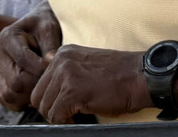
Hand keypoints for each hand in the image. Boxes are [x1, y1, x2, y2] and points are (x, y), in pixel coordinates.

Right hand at [0, 4, 61, 111]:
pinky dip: (24, 101)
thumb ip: (50, 46)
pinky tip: (37, 89)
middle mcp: (0, 56)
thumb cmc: (43, 25)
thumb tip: (51, 63)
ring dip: (31, 94)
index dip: (41, 67)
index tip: (55, 67)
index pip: (23, 60)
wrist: (36, 27)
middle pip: (15, 82)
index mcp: (8, 38)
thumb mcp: (49, 27)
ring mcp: (0, 72)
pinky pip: (9, 101)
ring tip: (45, 83)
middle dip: (37, 83)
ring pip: (11, 95)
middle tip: (52, 78)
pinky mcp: (4, 84)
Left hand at [30, 44, 148, 123]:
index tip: (63, 105)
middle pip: (38, 95)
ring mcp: (65, 75)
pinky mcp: (72, 92)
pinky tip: (79, 118)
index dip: (51, 98)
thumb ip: (66, 71)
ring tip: (75, 116)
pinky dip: (65, 123)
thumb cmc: (118, 75)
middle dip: (51, 109)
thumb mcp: (86, 65)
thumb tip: (49, 90)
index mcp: (63, 53)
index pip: (41, 82)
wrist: (139, 77)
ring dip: (58, 117)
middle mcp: (60, 60)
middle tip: (68, 115)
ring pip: (44, 107)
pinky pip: (56, 116)